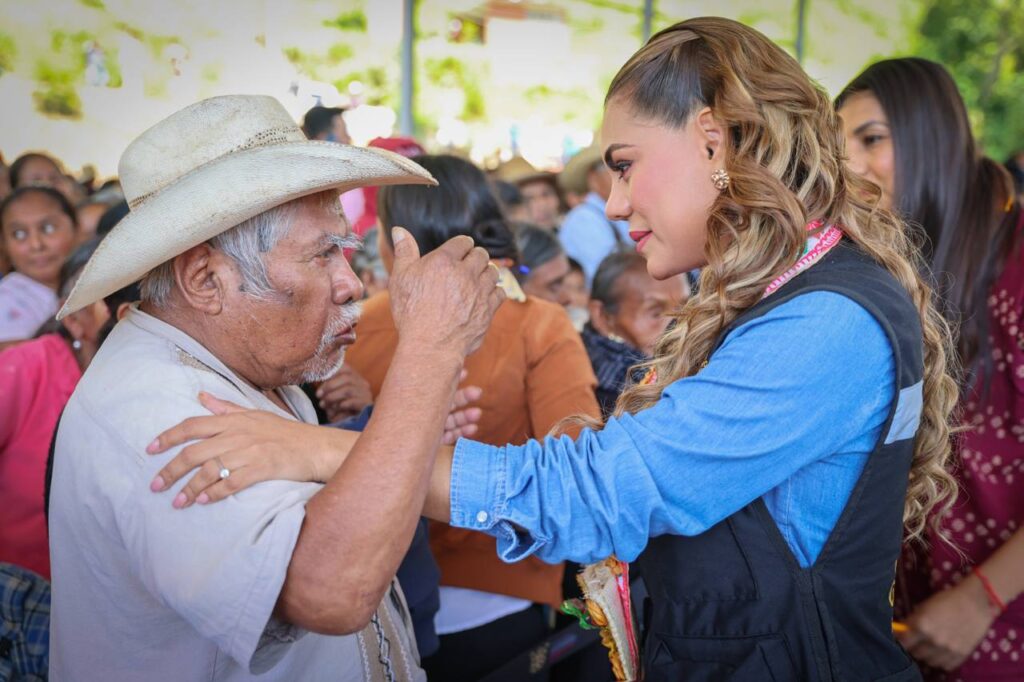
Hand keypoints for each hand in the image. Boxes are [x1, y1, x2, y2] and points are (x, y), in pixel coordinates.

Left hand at [147, 385, 482, 506]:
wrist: (319, 448)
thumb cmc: (288, 433)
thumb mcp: (257, 414)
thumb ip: (226, 408)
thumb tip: (201, 397)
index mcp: (236, 418)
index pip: (193, 424)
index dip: (169, 436)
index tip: (149, 449)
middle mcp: (239, 433)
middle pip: (195, 450)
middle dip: (171, 468)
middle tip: (154, 485)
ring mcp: (251, 451)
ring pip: (210, 469)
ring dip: (189, 488)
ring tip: (176, 503)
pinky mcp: (263, 468)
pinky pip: (232, 482)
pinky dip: (215, 493)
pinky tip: (203, 503)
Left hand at [317, 364, 373, 421]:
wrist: (353, 425)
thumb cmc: (340, 409)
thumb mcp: (333, 395)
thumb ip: (327, 385)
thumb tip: (316, 374)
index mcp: (355, 378)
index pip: (345, 367)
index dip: (331, 371)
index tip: (318, 379)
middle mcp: (363, 384)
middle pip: (346, 377)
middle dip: (329, 386)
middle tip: (318, 395)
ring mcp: (366, 394)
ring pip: (348, 390)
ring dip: (332, 397)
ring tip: (323, 404)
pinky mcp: (366, 405)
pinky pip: (352, 402)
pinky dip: (340, 406)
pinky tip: (334, 411)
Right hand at [387, 227, 503, 357]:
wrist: (430, 346)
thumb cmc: (411, 312)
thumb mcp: (400, 278)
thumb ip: (404, 251)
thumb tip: (399, 229)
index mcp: (444, 261)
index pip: (463, 242)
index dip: (462, 245)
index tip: (460, 251)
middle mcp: (465, 272)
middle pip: (481, 254)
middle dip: (476, 257)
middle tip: (469, 265)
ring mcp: (480, 291)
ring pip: (493, 272)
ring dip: (487, 272)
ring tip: (478, 279)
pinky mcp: (489, 309)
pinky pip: (500, 292)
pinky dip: (494, 292)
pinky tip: (485, 296)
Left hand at [898, 573, 996, 670]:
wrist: (976, 602)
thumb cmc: (948, 600)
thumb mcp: (924, 607)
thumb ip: (912, 621)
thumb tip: (900, 631)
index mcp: (922, 625)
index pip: (902, 642)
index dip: (900, 639)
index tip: (901, 637)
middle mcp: (934, 640)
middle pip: (915, 653)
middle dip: (913, 646)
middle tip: (916, 641)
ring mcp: (948, 649)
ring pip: (929, 661)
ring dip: (927, 654)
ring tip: (929, 646)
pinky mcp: (961, 655)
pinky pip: (945, 665)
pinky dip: (941, 660)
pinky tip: (941, 652)